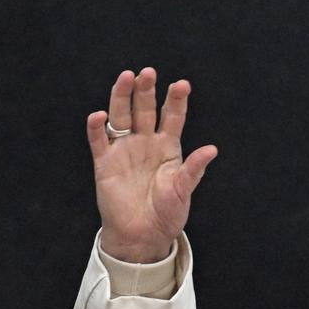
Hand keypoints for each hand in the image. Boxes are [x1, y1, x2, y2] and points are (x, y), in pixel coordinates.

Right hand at [86, 67, 217, 262]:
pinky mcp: (105, 163)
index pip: (173, 117)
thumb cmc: (167, 214)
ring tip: (126, 78)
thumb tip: (212, 149)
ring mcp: (124, 150)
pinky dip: (97, 128)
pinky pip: (99, 140)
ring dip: (122, 97)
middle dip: (147, 90)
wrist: (144, 236)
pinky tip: (100, 115)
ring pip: (121, 116)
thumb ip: (194, 169)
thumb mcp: (183, 190)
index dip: (176, 101)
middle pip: (145, 109)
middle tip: (149, 73)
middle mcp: (145, 142)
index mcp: (168, 147)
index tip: (182, 85)